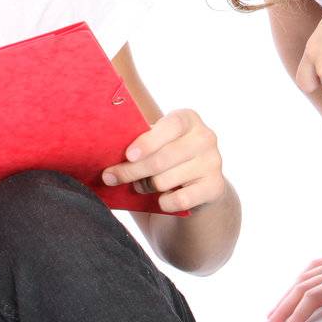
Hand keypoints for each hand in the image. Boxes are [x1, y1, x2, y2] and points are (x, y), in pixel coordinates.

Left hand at [101, 109, 225, 213]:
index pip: (170, 126)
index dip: (148, 142)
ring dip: (146, 186)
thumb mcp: (156, 143)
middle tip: (111, 177)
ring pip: (166, 180)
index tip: (128, 155)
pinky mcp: (216, 187)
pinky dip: (165, 203)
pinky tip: (162, 200)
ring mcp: (213, 162)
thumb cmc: (166, 157)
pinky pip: (181, 200)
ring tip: (141, 185)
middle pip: (162, 159)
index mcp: (188, 119)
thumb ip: (139, 143)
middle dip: (132, 171)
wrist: (198, 184)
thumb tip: (106, 152)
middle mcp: (205, 137)